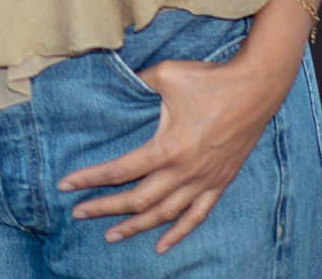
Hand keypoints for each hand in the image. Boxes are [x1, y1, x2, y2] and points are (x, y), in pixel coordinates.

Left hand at [58, 52, 293, 252]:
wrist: (255, 87)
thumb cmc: (209, 79)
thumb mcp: (165, 74)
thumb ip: (135, 83)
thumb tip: (114, 83)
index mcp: (168, 147)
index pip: (120, 171)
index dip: (90, 179)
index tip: (65, 185)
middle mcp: (185, 171)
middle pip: (137, 199)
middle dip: (104, 208)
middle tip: (78, 213)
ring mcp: (203, 180)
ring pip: (164, 214)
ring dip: (135, 226)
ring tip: (110, 234)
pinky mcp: (219, 182)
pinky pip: (196, 216)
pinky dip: (178, 233)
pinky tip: (161, 246)